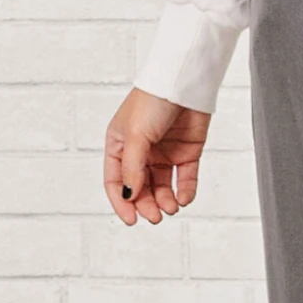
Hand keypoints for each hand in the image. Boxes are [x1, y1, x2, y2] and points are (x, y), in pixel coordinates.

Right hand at [104, 87, 210, 224]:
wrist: (184, 82)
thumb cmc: (152, 100)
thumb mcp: (136, 136)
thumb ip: (133, 168)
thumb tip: (130, 195)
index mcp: (119, 145)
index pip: (116, 181)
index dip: (122, 202)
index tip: (132, 219)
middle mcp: (140, 151)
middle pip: (140, 187)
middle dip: (147, 204)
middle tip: (155, 216)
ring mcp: (164, 152)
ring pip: (162, 186)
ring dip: (165, 200)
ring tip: (171, 207)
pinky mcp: (186, 152)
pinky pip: (184, 178)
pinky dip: (185, 190)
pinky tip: (184, 198)